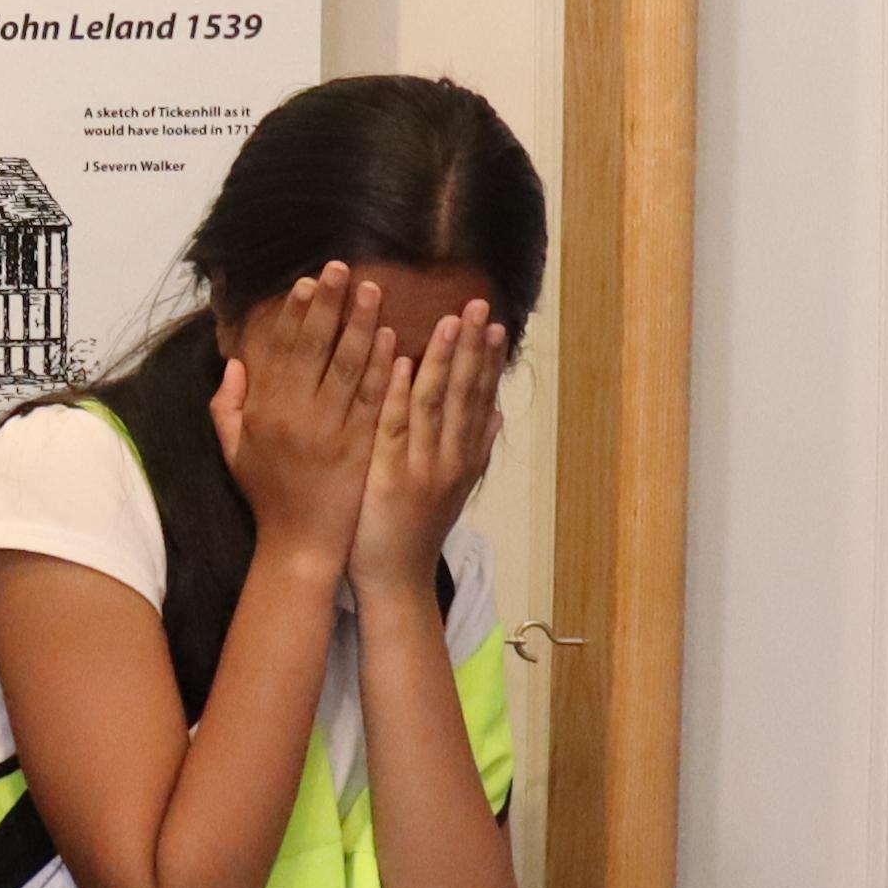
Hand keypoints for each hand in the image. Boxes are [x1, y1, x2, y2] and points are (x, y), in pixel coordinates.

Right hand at [209, 264, 391, 568]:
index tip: (308, 283)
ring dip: (361, 325)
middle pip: (316, 348)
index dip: (296, 314)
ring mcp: (333, 429)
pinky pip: (374, 398)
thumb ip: (228, 406)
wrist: (302, 542)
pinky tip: (393, 339)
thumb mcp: (233, 450)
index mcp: (266, 411)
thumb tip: (234, 363)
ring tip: (373, 291)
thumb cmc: (267, 494)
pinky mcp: (361, 445)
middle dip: (330, 305)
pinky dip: (384, 367)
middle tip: (343, 269)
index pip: (283, 350)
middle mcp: (298, 415)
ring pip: (350, 367)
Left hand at [354, 299, 508, 589]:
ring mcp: (421, 467)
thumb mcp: (455, 489)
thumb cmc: (417, 532)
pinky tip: (403, 363)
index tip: (496, 324)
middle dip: (472, 347)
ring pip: (435, 404)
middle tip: (479, 306)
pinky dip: (401, 395)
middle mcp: (450, 459)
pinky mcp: (388, 476)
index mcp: (465, 458)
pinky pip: (395, 428)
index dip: (488, 361)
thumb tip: (500, 413)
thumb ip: (476, 449)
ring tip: (451, 321)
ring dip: (443, 360)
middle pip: (464, 393)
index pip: (480, 399)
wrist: (395, 581)